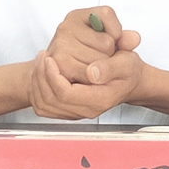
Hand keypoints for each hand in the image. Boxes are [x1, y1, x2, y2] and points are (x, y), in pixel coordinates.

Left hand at [29, 48, 145, 119]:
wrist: (131, 81)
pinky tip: (42, 73)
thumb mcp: (127, 63)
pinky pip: (44, 106)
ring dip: (37, 82)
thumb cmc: (129, 70)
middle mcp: (86, 110)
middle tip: (43, 56)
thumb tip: (91, 73)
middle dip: (41, 77)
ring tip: (41, 61)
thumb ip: (110, 68)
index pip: (65, 94)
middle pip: (51, 100)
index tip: (50, 58)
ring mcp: (77, 112)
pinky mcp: (70, 110)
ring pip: (44, 105)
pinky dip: (38, 90)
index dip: (53, 76)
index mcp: (99, 99)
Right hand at [45, 6, 139, 83]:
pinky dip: (92, 80)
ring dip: (101, 69)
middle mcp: (66, 26)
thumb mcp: (112, 42)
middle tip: (99, 58)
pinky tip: (87, 76)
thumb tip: (134, 39)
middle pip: (106, 42)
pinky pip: (88, 75)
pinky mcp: (59, 63)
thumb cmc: (93, 55)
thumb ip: (125, 39)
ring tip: (92, 67)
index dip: (116, 31)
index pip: (106, 14)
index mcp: (78, 16)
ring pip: (98, 61)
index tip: (112, 39)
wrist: (72, 74)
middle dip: (108, 55)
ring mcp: (60, 44)